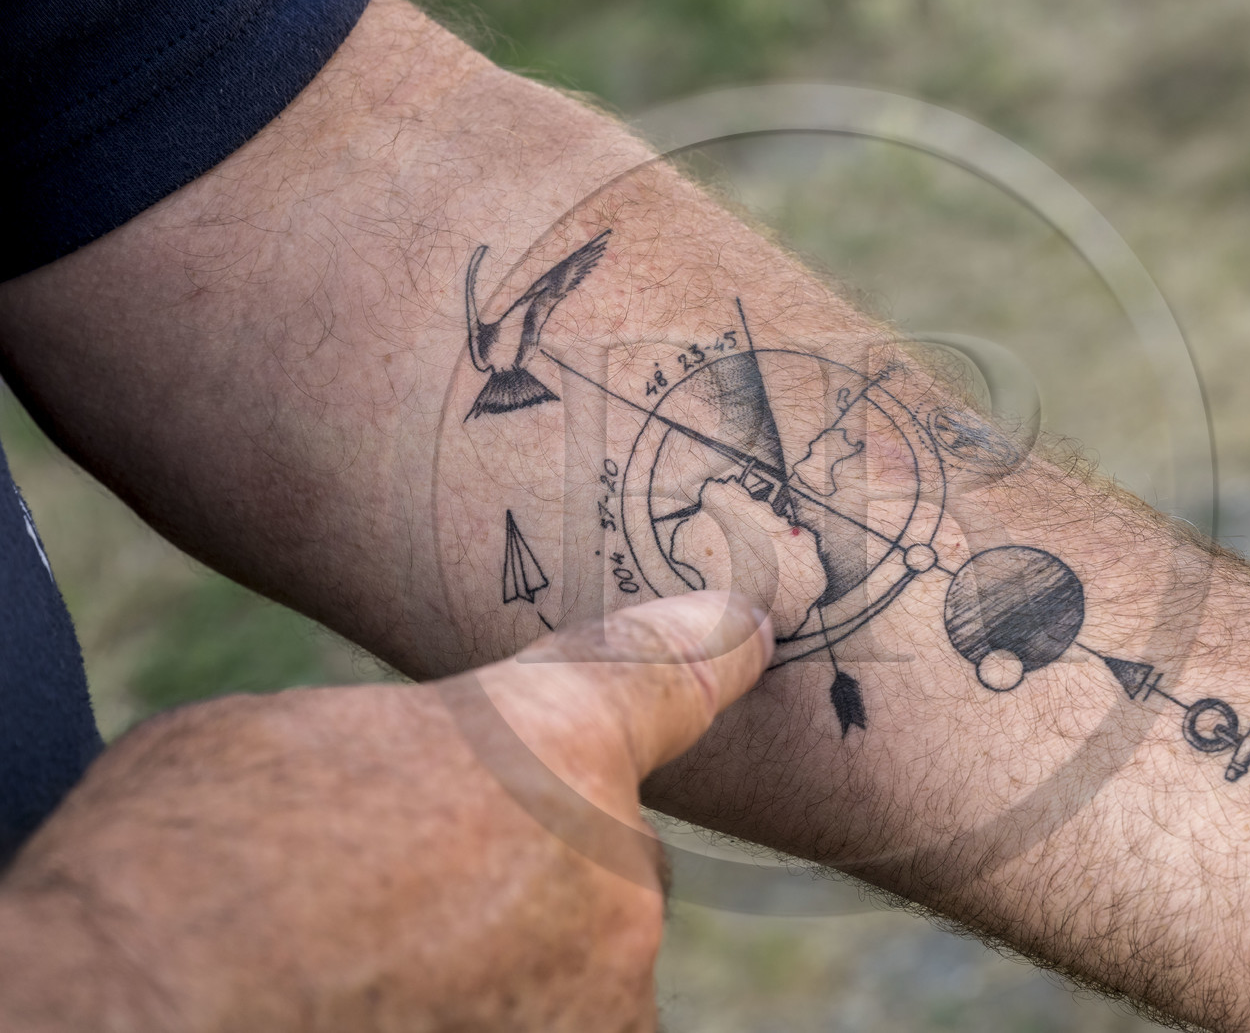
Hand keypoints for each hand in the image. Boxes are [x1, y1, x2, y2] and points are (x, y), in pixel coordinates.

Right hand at [0, 591, 772, 1032]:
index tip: (745, 635)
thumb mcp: (294, 741)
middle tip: (399, 883)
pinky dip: (492, 1018)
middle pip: (607, 852)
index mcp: (554, 743)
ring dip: (508, 956)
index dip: (708, 650)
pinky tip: (386, 1009)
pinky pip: (556, 1026)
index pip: (666, 677)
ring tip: (369, 967)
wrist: (123, 1020)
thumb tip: (444, 773)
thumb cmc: (180, 866)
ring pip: (582, 958)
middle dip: (535, 858)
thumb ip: (423, 750)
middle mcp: (613, 873)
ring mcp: (603, 1000)